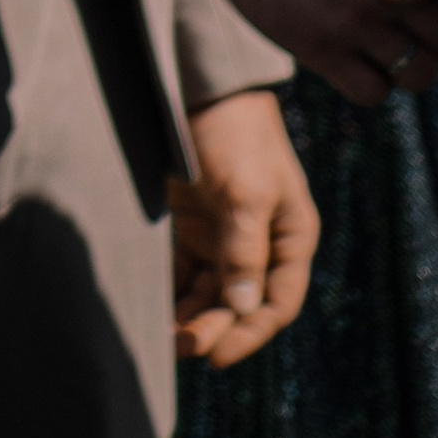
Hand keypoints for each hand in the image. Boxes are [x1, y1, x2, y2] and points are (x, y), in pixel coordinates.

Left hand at [171, 90, 317, 366]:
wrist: (197, 82)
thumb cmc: (235, 132)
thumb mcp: (246, 190)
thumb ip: (243, 249)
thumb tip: (240, 307)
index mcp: (288, 237)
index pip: (275, 303)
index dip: (248, 333)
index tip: (216, 356)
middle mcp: (258, 242)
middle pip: (237, 303)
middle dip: (211, 327)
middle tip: (180, 344)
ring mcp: (222, 233)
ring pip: (208, 292)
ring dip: (188, 316)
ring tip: (159, 336)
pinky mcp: (189, 222)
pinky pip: (182, 270)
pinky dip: (170, 291)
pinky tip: (149, 307)